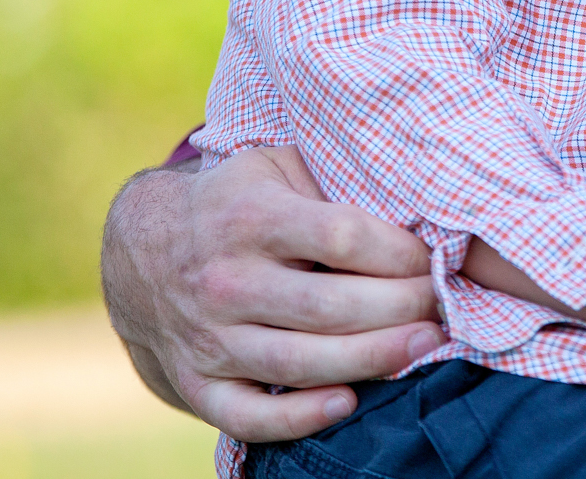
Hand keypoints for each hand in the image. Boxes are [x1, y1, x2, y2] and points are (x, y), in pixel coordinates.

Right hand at [101, 146, 445, 441]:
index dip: (400, 253)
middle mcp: (226, 280)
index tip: (433, 259)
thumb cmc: (238, 201)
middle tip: (444, 308)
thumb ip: (334, 183)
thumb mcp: (277, 167)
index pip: (343, 238)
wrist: (141, 247)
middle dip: (402, 309)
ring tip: (424, 347)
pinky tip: (348, 401)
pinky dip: (298, 418)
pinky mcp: (197, 383)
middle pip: (331, 306)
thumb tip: (416, 205)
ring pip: (299, 363)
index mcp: (250, 217)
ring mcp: (208, 337)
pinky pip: (248, 416)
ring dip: (372, 360)